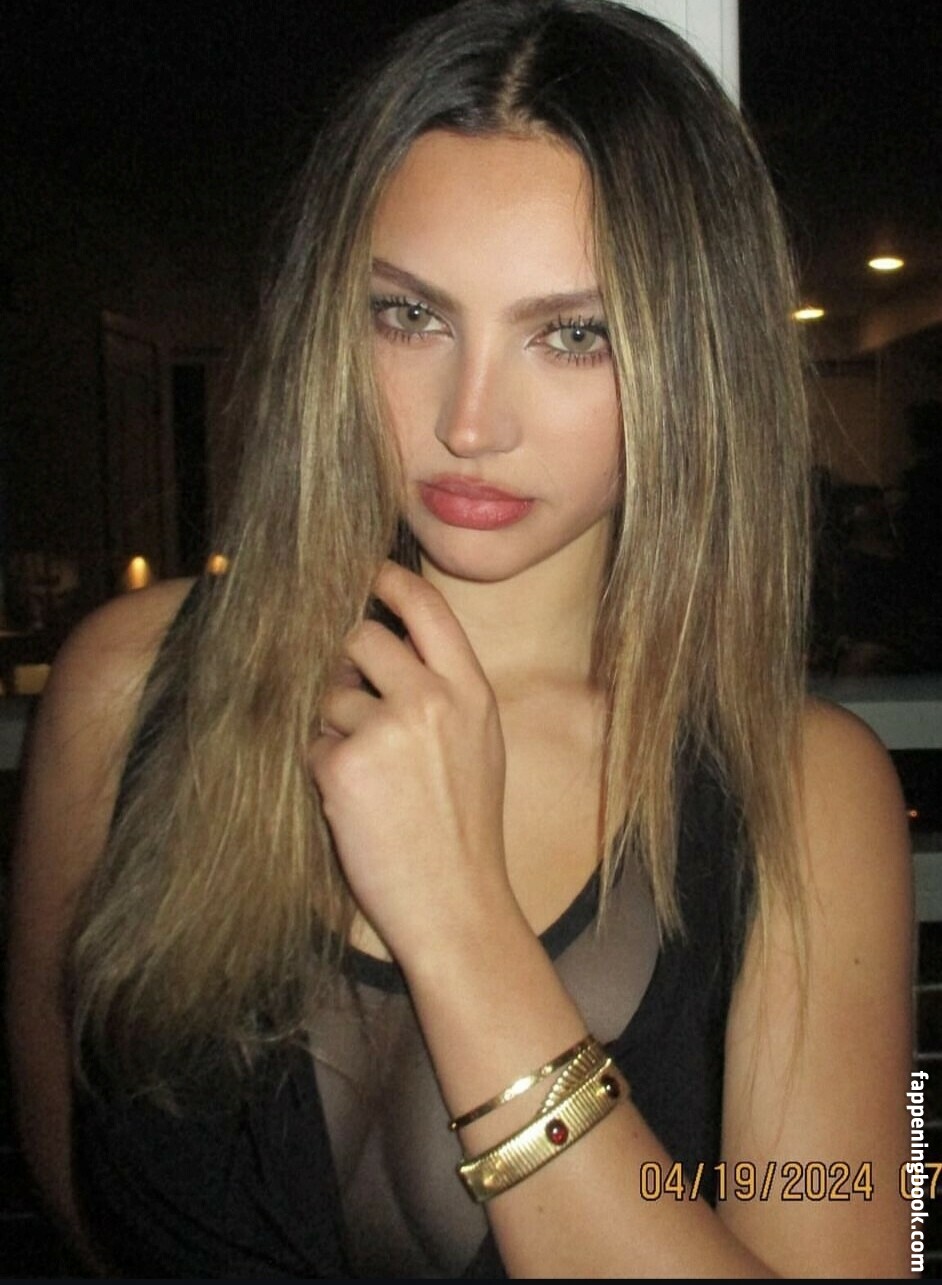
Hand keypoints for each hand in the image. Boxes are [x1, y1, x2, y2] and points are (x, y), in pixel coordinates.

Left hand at [309, 561, 510, 964]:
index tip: (370, 574)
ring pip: (330, 693)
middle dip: (348, 662)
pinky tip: (354, 802)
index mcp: (471, 691)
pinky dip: (324, 769)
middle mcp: (431, 699)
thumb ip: (444, 690)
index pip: (427, 608)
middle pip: (362, 637)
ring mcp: (386, 730)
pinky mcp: (343, 766)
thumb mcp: (480, 744)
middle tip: (355, 699)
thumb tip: (388, 646)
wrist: (456, 902)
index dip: (392, 581)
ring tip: (370, 776)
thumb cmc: (466, 827)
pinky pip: (312, 743)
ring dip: (335, 725)